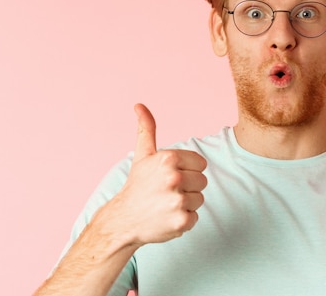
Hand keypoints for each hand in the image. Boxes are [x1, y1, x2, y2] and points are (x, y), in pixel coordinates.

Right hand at [106, 103, 207, 245]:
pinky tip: (167, 217)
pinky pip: (195, 217)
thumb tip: (139, 105)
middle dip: (188, 187)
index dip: (188, 170)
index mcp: (168, 159)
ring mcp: (177, 200)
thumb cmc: (137, 185)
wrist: (123, 220)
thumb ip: (147, 129)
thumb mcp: (142, 155)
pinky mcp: (181, 221)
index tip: (170, 177)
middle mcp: (174, 178)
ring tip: (165, 204)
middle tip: (166, 192)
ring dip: (186, 204)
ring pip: (199, 199)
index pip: (201, 163)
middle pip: (203, 181)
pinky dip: (183, 220)